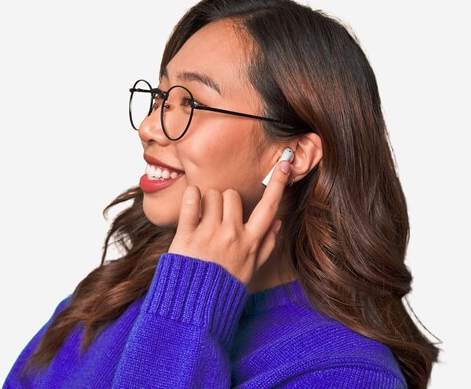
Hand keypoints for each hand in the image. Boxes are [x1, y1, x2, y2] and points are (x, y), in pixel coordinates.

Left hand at [167, 160, 291, 285]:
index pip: (269, 207)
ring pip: (212, 195)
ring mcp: (210, 234)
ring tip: (201, 220)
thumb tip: (278, 223)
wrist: (195, 307)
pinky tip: (191, 205)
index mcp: (250, 242)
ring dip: (206, 202)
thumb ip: (266, 245)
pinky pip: (191, 200)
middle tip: (216, 217)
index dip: (278, 183)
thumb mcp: (251, 269)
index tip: (283, 163)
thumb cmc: (223, 287)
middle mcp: (232, 234)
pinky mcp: (187, 235)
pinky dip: (190, 197)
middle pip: (232, 195)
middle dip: (224, 201)